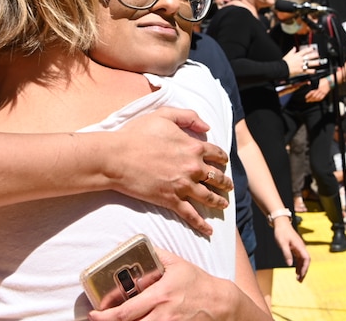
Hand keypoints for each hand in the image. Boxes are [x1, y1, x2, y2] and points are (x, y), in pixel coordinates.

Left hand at [88, 248, 269, 320]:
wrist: (220, 303)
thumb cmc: (197, 282)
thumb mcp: (176, 263)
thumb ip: (155, 254)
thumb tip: (132, 244)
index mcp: (159, 296)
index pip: (126, 312)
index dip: (105, 316)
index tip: (94, 314)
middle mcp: (162, 315)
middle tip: (98, 320)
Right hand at [111, 108, 232, 235]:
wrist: (117, 157)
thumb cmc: (136, 134)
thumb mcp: (163, 115)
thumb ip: (188, 117)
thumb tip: (206, 126)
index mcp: (193, 147)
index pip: (217, 154)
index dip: (222, 158)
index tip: (223, 162)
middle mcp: (193, 168)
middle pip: (217, 177)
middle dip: (225, 182)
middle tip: (228, 186)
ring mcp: (183, 186)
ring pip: (209, 197)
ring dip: (219, 202)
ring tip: (223, 205)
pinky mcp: (171, 200)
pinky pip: (191, 215)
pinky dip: (202, 225)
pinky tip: (209, 231)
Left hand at [273, 218, 309, 281]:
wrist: (280, 223)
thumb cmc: (281, 232)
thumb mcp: (282, 243)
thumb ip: (286, 253)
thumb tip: (290, 264)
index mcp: (300, 246)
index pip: (306, 259)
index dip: (305, 268)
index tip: (301, 275)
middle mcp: (301, 247)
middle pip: (306, 261)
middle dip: (304, 271)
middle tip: (300, 280)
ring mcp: (299, 248)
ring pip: (302, 261)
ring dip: (301, 269)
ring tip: (298, 279)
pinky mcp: (295, 248)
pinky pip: (299, 258)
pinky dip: (298, 265)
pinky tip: (296, 271)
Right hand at [284, 46, 319, 77]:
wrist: (283, 68)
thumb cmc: (285, 62)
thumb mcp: (288, 55)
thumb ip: (292, 51)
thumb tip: (294, 48)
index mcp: (297, 55)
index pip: (304, 51)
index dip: (309, 49)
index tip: (313, 48)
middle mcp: (300, 60)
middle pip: (309, 57)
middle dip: (314, 55)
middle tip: (318, 55)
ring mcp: (301, 65)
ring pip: (309, 63)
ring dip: (315, 63)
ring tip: (319, 62)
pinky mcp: (300, 70)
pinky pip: (307, 71)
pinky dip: (311, 71)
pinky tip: (315, 71)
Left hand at [304, 78, 330, 101]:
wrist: (330, 82)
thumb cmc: (324, 81)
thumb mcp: (318, 80)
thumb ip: (313, 82)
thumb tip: (308, 83)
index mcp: (318, 87)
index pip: (312, 92)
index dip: (308, 95)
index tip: (306, 97)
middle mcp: (321, 90)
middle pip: (314, 96)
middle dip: (310, 99)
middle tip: (307, 100)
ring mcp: (323, 93)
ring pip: (317, 98)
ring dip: (313, 100)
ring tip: (310, 101)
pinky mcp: (325, 94)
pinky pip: (321, 98)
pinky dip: (317, 100)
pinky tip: (315, 100)